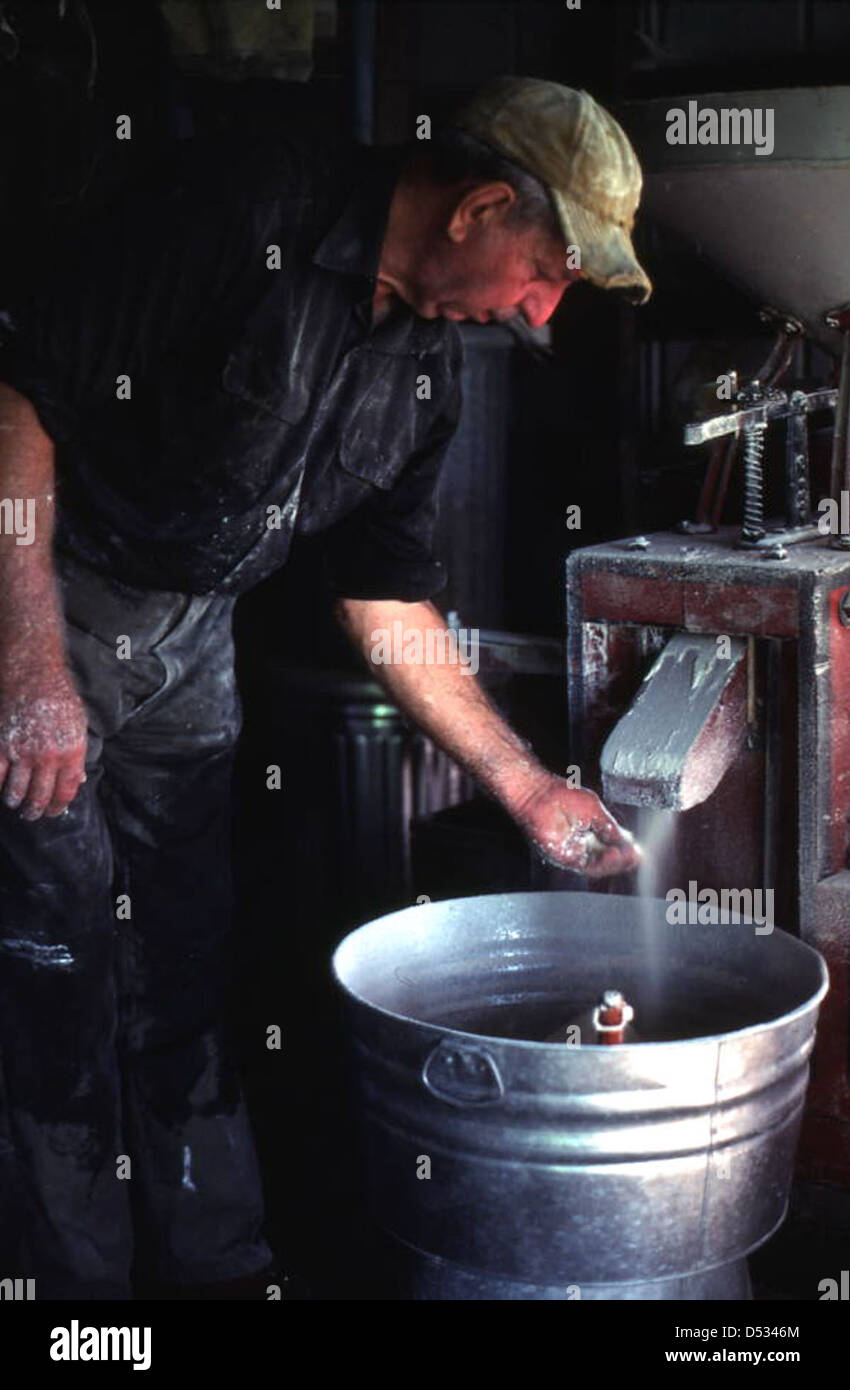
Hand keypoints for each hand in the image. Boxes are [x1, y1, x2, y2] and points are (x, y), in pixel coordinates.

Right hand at [0, 658, 87, 819]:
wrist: (33, 674)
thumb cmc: (59, 697)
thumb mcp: (78, 726)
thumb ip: (77, 755)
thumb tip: (79, 780)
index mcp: (71, 752)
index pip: (66, 791)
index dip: (58, 807)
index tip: (53, 813)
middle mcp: (48, 757)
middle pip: (40, 797)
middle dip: (35, 811)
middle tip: (31, 815)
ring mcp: (23, 752)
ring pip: (16, 791)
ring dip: (15, 802)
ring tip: (15, 804)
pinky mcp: (1, 745)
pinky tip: (0, 787)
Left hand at [510, 775, 640, 877]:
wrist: (539, 793)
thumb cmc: (559, 795)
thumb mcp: (594, 810)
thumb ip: (610, 828)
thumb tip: (628, 841)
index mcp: (586, 834)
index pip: (608, 848)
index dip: (624, 851)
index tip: (638, 851)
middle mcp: (579, 846)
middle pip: (605, 861)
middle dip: (623, 860)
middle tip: (637, 857)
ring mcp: (571, 852)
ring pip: (597, 867)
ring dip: (615, 863)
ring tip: (629, 856)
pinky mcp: (562, 857)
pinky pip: (586, 865)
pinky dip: (603, 862)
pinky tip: (615, 854)